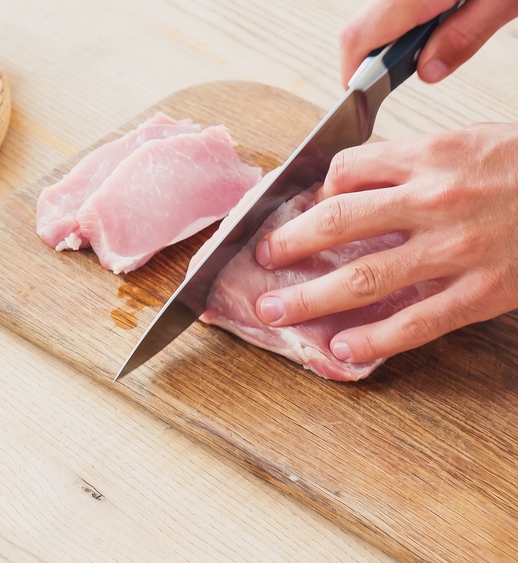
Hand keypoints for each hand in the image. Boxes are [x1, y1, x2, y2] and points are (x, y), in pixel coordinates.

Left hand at [253, 123, 517, 362]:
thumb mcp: (473, 141)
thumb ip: (416, 162)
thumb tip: (356, 184)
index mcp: (433, 154)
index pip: (349, 169)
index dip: (314, 191)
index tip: (295, 210)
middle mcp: (435, 199)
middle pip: (337, 221)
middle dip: (289, 244)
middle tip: (260, 260)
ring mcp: (458, 248)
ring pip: (364, 275)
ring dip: (311, 298)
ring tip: (275, 310)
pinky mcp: (485, 291)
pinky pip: (416, 321)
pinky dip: (374, 339)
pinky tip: (342, 349)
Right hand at [339, 0, 517, 86]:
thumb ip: (465, 35)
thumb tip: (428, 70)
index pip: (360, 37)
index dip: (353, 74)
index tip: (362, 99)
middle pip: (364, 23)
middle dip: (369, 57)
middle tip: (389, 82)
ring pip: (380, 9)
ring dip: (391, 36)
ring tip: (425, 50)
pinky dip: (406, 17)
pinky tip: (435, 22)